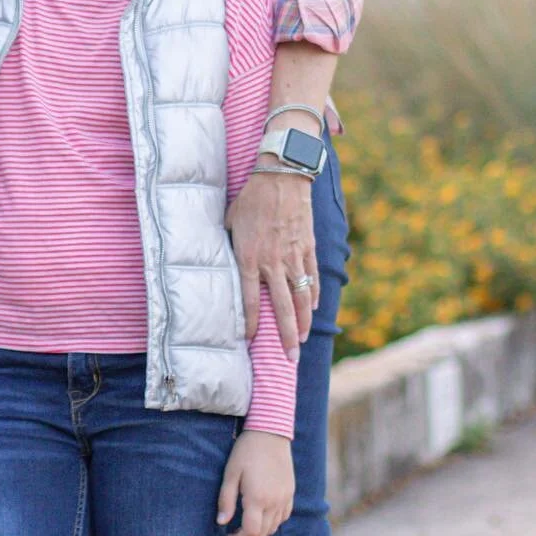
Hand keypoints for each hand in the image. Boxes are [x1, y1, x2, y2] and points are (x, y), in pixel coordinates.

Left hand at [218, 430, 293, 535]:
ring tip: (243, 529)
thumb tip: (221, 522)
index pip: (250, 532)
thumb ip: (225, 499)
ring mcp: (285, 498)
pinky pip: (283, 516)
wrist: (270, 432)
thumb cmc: (246, 451)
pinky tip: (261, 516)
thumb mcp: (230, 473)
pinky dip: (271, 523)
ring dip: (258, 532)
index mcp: (257, 498)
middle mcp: (274, 502)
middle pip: (262, 533)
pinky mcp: (290, 492)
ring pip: (273, 527)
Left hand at [226, 170, 319, 354]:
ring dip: (304, 322)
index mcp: (249, 257)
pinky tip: (314, 310)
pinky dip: (314, 296)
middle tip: (290, 359)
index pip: (250, 298)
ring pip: (302, 297)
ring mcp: (294, 256)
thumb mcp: (230, 221)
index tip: (251, 340)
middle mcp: (273, 262)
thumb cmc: (250, 198)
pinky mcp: (308, 247)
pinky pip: (313, 278)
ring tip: (303, 342)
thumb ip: (228, 245)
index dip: (251, 322)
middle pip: (282, 307)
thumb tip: (220, 261)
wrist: (281, 176)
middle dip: (286, 336)